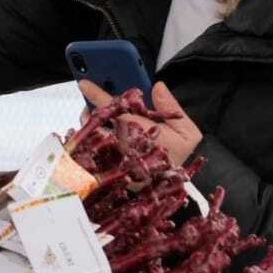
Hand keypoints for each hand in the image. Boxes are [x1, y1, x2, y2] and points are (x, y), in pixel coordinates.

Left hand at [78, 80, 201, 166]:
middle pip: (100, 125)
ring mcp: (115, 161)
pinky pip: (94, 151)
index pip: (118, 112)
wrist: (172, 188)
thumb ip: (171, 107)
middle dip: (91, 111)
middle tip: (88, 100)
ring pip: (94, 138)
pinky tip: (95, 132)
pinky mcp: (109, 170)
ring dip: (90, 124)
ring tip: (93, 115)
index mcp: (144, 136)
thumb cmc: (178, 156)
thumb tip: (157, 87)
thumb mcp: (187, 132)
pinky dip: (91, 138)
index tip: (85, 84)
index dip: (100, 97)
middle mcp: (126, 149)